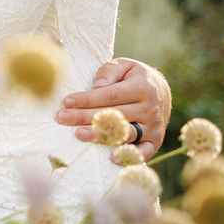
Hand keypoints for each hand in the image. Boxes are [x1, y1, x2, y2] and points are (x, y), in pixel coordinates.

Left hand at [55, 57, 170, 161]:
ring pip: (124, 134)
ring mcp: (153, 127)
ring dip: (100, 136)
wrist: (162, 92)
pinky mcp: (154, 142)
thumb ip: (109, 72)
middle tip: (61, 118)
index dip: (87, 99)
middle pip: (113, 115)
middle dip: (84, 117)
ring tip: (79, 134)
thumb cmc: (135, 77)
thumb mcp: (124, 65)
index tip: (66, 102)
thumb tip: (97, 87)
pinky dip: (129, 157)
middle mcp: (149, 109)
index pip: (110, 96)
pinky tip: (111, 158)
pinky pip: (143, 153)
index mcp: (142, 88)